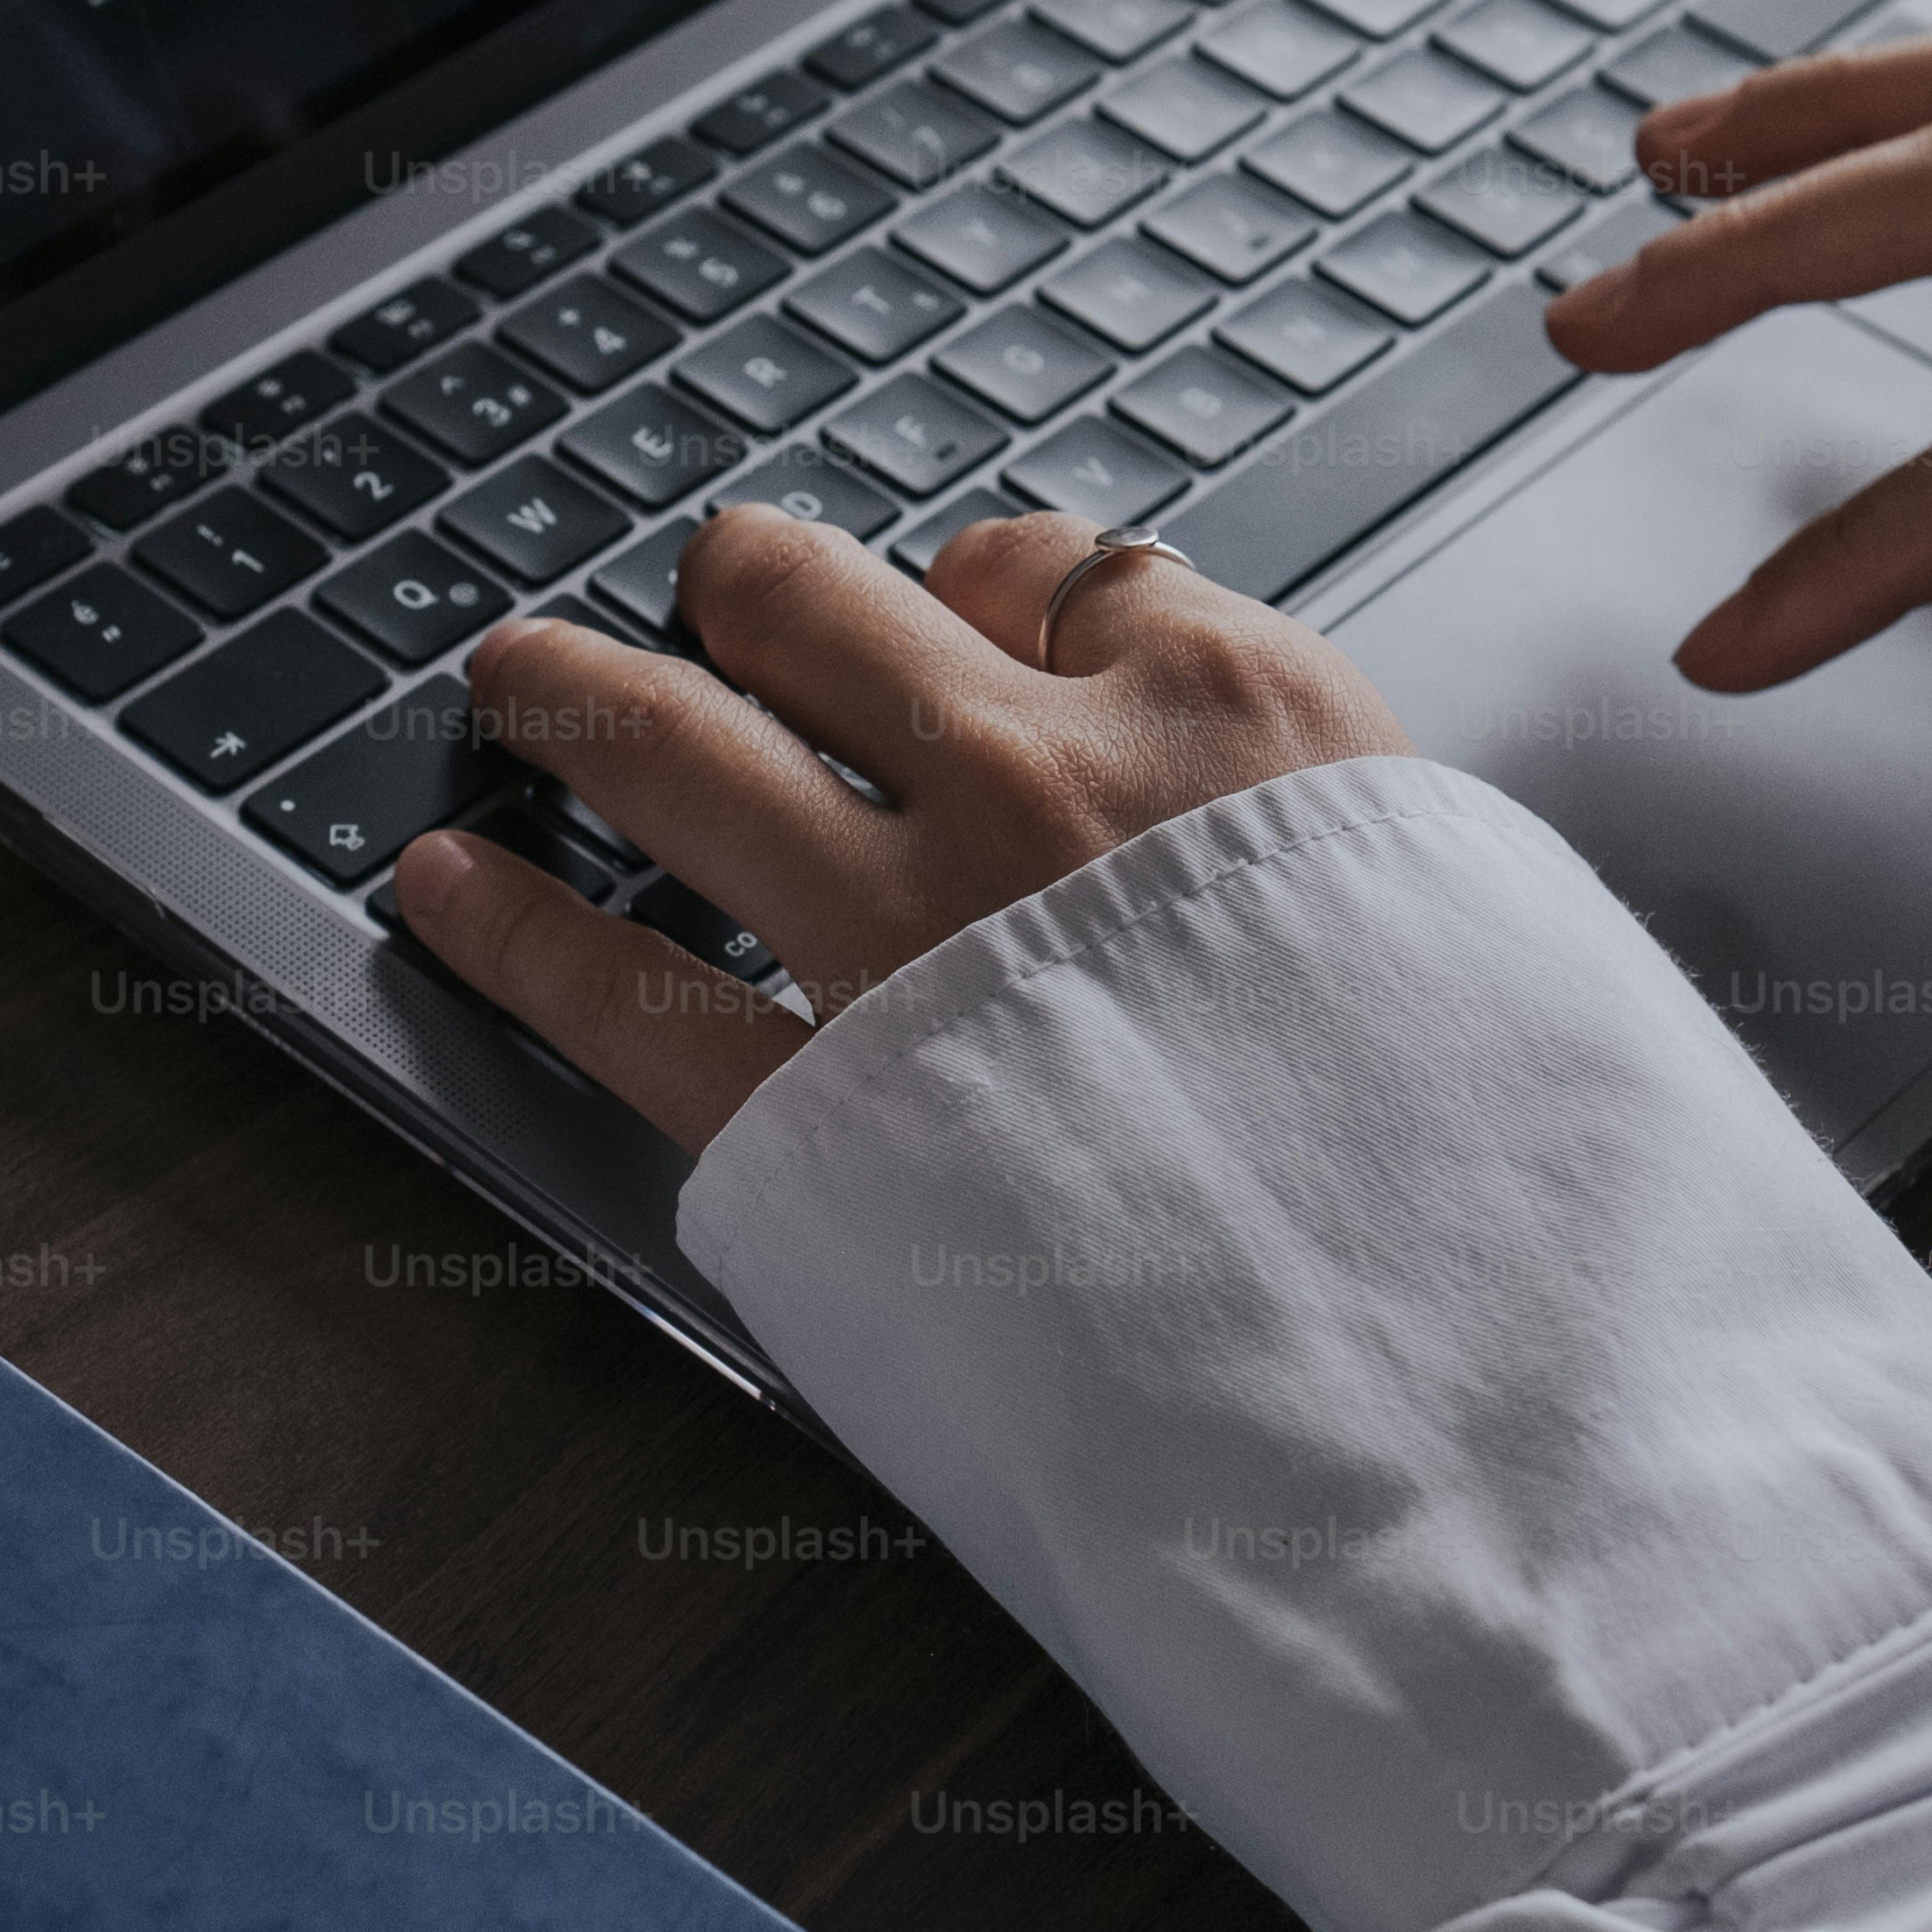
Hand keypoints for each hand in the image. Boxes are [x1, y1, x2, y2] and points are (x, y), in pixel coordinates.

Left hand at [390, 506, 1409, 1150]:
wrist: (1475, 1369)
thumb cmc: (1487, 1163)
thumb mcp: (1471, 904)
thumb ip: (1317, 812)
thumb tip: (1224, 766)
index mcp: (1233, 713)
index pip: (1035, 562)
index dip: (969, 588)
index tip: (950, 621)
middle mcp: (1049, 781)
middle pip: (819, 600)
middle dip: (740, 584)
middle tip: (704, 596)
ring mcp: (916, 936)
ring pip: (679, 742)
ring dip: (574, 693)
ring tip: (514, 675)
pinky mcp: (823, 1106)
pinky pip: (613, 983)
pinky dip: (506, 923)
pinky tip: (443, 883)